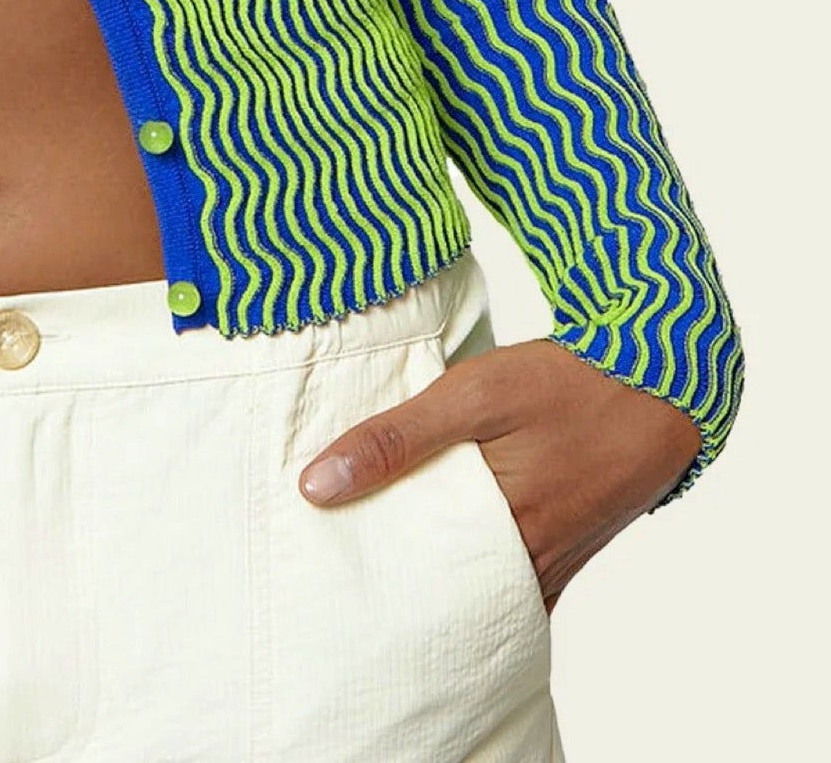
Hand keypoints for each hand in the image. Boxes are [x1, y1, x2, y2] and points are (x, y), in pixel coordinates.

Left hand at [296, 339, 702, 611]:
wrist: (658, 381)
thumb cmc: (565, 385)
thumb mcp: (472, 396)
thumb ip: (396, 439)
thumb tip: (317, 485)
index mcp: (501, 536)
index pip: (413, 583)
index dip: (367, 579)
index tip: (322, 568)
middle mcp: (530, 567)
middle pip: (446, 594)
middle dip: (398, 586)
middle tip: (341, 571)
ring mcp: (553, 563)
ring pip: (479, 589)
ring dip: (438, 576)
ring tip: (381, 559)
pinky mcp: (567, 550)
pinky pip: (512, 581)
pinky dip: (478, 571)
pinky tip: (446, 547)